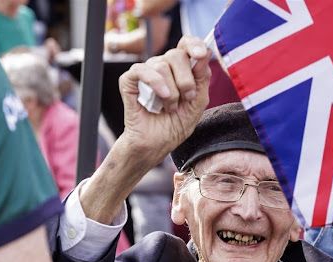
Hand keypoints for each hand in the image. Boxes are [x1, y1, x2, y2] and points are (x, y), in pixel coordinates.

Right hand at [118, 35, 210, 163]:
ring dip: (171, 92)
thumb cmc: (174, 126)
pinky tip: (162, 97)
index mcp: (179, 69)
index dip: (194, 44)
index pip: (186, 44)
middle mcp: (161, 67)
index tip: (201, 55)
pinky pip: (140, 70)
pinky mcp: (128, 82)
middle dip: (186, 80)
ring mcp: (144, 74)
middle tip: (186, 99)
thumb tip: (204, 52)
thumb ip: (202, 78)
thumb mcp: (197, 103)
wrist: (155, 146)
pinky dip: (154, 82)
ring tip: (169, 108)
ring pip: (160, 64)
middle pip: (176, 54)